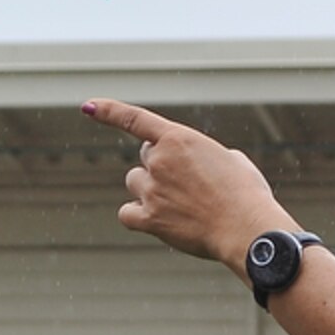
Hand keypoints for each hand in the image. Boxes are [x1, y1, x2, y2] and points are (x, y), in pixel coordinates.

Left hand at [83, 99, 297, 271]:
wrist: (247, 228)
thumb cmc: (247, 194)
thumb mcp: (232, 160)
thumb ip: (206, 155)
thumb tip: (199, 168)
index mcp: (180, 138)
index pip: (134, 119)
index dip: (108, 111)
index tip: (87, 107)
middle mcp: (160, 160)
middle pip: (145, 156)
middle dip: (161, 164)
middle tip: (190, 183)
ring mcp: (152, 190)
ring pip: (135, 183)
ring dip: (150, 189)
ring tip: (181, 204)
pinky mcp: (149, 219)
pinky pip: (127, 213)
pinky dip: (137, 215)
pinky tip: (156, 220)